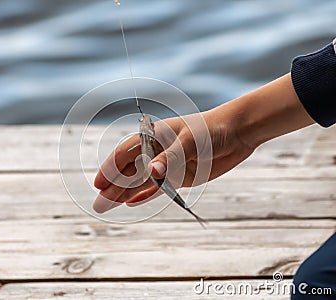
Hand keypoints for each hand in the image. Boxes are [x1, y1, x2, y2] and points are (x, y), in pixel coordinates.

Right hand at [93, 73, 313, 213]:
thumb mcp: (190, 141)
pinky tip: (132, 203)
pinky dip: (145, 196)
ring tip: (108, 207)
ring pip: (142, 182)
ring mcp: (168, 165)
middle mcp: (158, 152)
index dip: (111, 168)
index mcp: (155, 136)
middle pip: (131, 171)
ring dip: (125, 194)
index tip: (99, 183)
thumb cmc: (212, 129)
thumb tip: (151, 173)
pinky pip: (158, 188)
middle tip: (98, 204)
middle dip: (114, 187)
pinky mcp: (180, 176)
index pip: (126, 153)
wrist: (238, 132)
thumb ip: (171, 157)